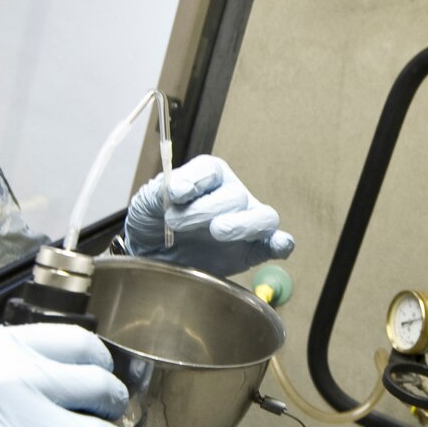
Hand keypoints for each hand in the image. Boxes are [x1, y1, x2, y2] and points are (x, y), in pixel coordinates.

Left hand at [122, 155, 293, 275]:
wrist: (152, 256)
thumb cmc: (153, 222)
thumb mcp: (146, 201)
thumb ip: (162, 190)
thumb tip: (180, 188)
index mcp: (208, 177)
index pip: (212, 170)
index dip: (196, 180)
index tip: (175, 195)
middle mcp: (232, 195)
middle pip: (235, 196)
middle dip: (204, 210)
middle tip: (176, 223)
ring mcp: (246, 223)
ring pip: (263, 217)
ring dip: (242, 224)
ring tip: (216, 232)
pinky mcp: (252, 251)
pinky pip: (276, 243)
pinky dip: (281, 243)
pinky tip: (278, 245)